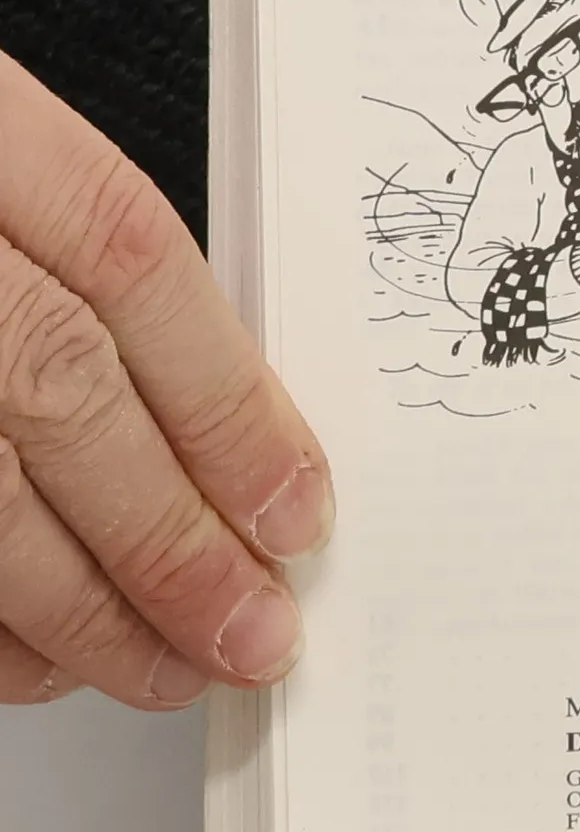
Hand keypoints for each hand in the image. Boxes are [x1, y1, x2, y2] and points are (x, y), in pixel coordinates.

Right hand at [0, 54, 332, 709]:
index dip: (229, 402)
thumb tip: (234, 436)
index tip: (296, 510)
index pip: (128, 260)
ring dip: (82, 608)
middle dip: (172, 538)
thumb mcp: (2, 166)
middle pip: (56, 392)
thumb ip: (89, 278)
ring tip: (168, 665)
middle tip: (254, 629)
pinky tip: (41, 659)